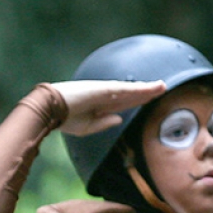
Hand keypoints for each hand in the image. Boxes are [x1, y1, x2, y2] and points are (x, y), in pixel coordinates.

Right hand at [51, 79, 166, 135]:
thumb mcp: (86, 127)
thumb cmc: (64, 118)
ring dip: (147, 88)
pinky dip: (140, 89)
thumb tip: (119, 119)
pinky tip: (152, 88)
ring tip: (162, 86)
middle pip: (130, 95)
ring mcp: (105, 91)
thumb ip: (103, 123)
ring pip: (131, 90)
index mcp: (99, 104)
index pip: (123, 103)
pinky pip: (126, 90)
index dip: (137, 101)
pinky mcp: (104, 89)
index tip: (149, 99)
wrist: (50, 108)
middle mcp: (104, 96)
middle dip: (146, 93)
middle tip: (162, 89)